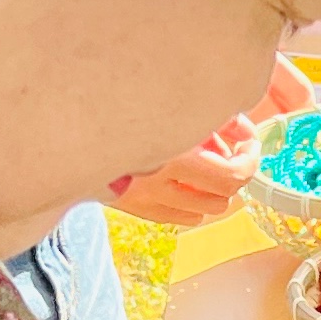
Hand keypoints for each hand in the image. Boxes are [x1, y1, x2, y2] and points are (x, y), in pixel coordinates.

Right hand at [107, 57, 311, 225]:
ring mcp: (143, 199)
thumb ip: (214, 118)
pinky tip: (187, 185)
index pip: (233, 176)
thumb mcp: (175, 101)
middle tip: (232, 154)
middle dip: (234, 176)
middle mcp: (159, 183)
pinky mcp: (131, 206)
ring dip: (213, 193)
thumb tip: (242, 131)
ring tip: (208, 168)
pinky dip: (190, 205)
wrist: (71, 124)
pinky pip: (176, 218)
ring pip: (202, 213)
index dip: (249, 159)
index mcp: (173, 154)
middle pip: (222, 198)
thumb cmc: (123, 104)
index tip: (248, 143)